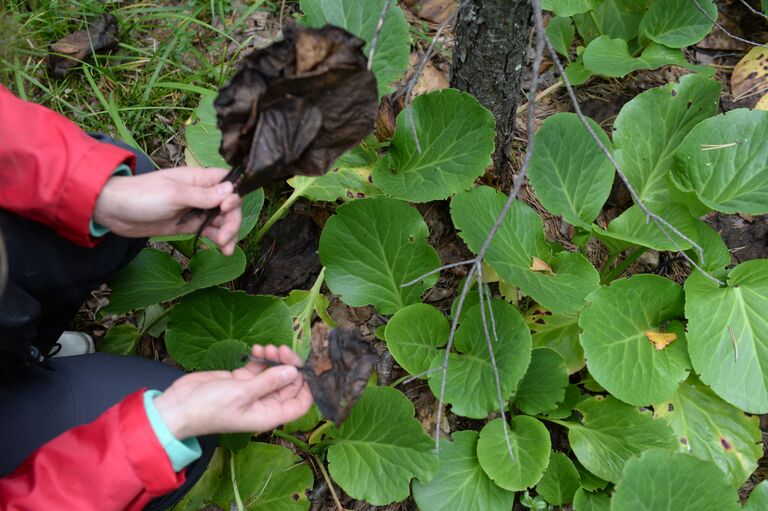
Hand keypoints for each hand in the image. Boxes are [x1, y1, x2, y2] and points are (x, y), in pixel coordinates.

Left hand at [92, 167, 241, 254]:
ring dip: (228, 233)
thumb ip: (203, 195)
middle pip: (229, 205)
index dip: (234, 197)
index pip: (229, 182)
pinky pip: (210, 230)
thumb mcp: (174, 195)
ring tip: (226, 249)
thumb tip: (231, 190)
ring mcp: (195, 209)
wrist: (113, 211)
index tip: (227, 210)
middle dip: (232, 221)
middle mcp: (200, 192)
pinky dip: (218, 239)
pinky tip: (222, 249)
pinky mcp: (188, 224)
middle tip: (226, 238)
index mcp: (198, 178)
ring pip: (222, 220)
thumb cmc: (141, 196)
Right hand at [153, 345, 312, 438]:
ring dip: (274, 358)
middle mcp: (264, 404)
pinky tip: (255, 349)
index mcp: (268, 414)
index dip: (307, 386)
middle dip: (288, 365)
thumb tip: (294, 372)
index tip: (303, 366)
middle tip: (281, 349)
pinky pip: (258, 367)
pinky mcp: (240, 380)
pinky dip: (260, 357)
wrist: (178, 408)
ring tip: (266, 348)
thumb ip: (269, 382)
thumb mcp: (242, 393)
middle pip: (288, 383)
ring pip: (274, 372)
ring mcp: (252, 391)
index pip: (300, 404)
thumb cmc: (209, 408)